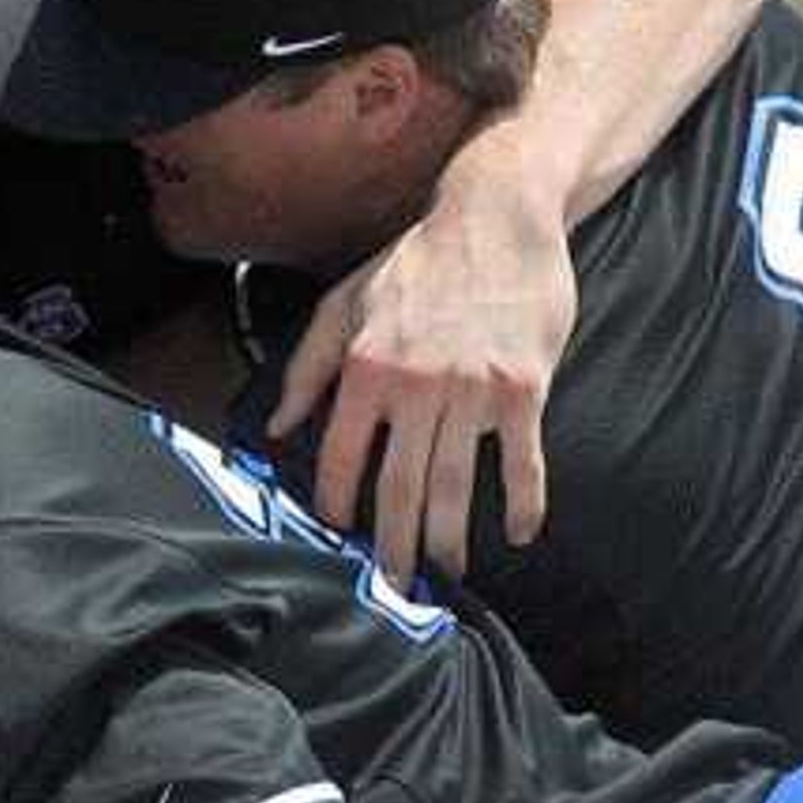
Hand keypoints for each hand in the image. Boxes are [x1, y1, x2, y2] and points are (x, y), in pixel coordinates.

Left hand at [273, 141, 577, 573]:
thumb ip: (308, 368)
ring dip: (451, 539)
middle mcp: (415, 385)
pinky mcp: (523, 388)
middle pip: (399, 488)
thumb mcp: (345, 304)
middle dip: (394, 546)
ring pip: (455, 485)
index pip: (344, 457)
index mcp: (366, 367)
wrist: (497, 216)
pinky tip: (522, 533)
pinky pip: (522, 461)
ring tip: (447, 572)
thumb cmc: (418, 263)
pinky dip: (524, 503)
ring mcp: (471, 390)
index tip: (342, 538)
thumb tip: (278, 427)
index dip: (339, 504)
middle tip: (395, 585)